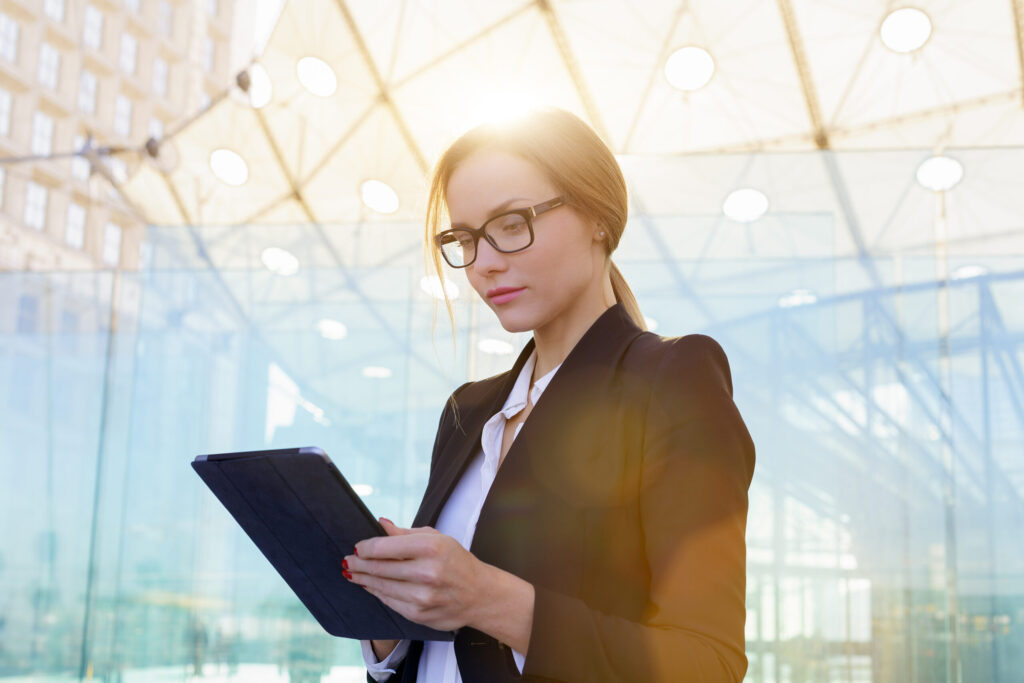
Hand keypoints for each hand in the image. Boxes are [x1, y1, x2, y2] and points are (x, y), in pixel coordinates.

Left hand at [344, 518, 490, 631]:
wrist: (479, 594)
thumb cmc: (456, 561)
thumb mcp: (437, 538)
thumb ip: (405, 533)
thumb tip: (380, 523)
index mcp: (430, 547)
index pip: (383, 548)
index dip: (365, 548)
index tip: (357, 547)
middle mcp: (426, 572)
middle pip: (378, 568)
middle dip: (359, 564)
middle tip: (347, 561)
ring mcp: (422, 596)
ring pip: (381, 587)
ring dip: (363, 580)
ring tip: (353, 573)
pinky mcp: (419, 614)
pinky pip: (389, 602)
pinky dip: (377, 592)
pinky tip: (370, 586)